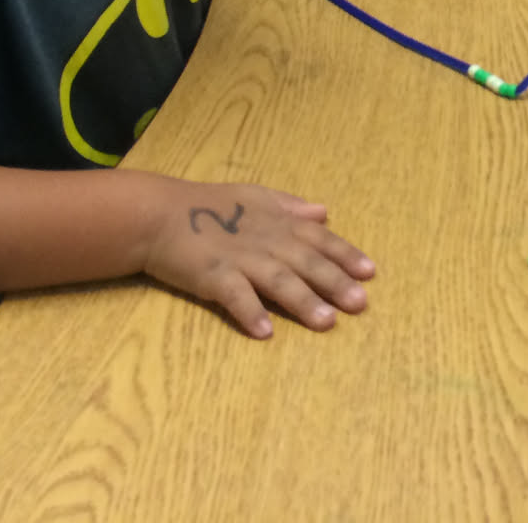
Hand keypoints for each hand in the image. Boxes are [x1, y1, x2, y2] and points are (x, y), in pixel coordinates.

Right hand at [140, 177, 373, 338]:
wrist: (158, 214)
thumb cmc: (208, 205)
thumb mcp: (254, 196)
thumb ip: (289, 206)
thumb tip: (323, 211)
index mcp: (278, 222)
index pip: (319, 239)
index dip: (345, 255)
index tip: (369, 273)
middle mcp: (266, 240)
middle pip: (306, 262)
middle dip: (334, 282)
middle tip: (360, 303)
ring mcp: (240, 258)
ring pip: (278, 280)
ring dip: (302, 301)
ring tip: (326, 322)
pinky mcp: (213, 276)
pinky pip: (234, 295)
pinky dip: (250, 311)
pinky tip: (265, 332)